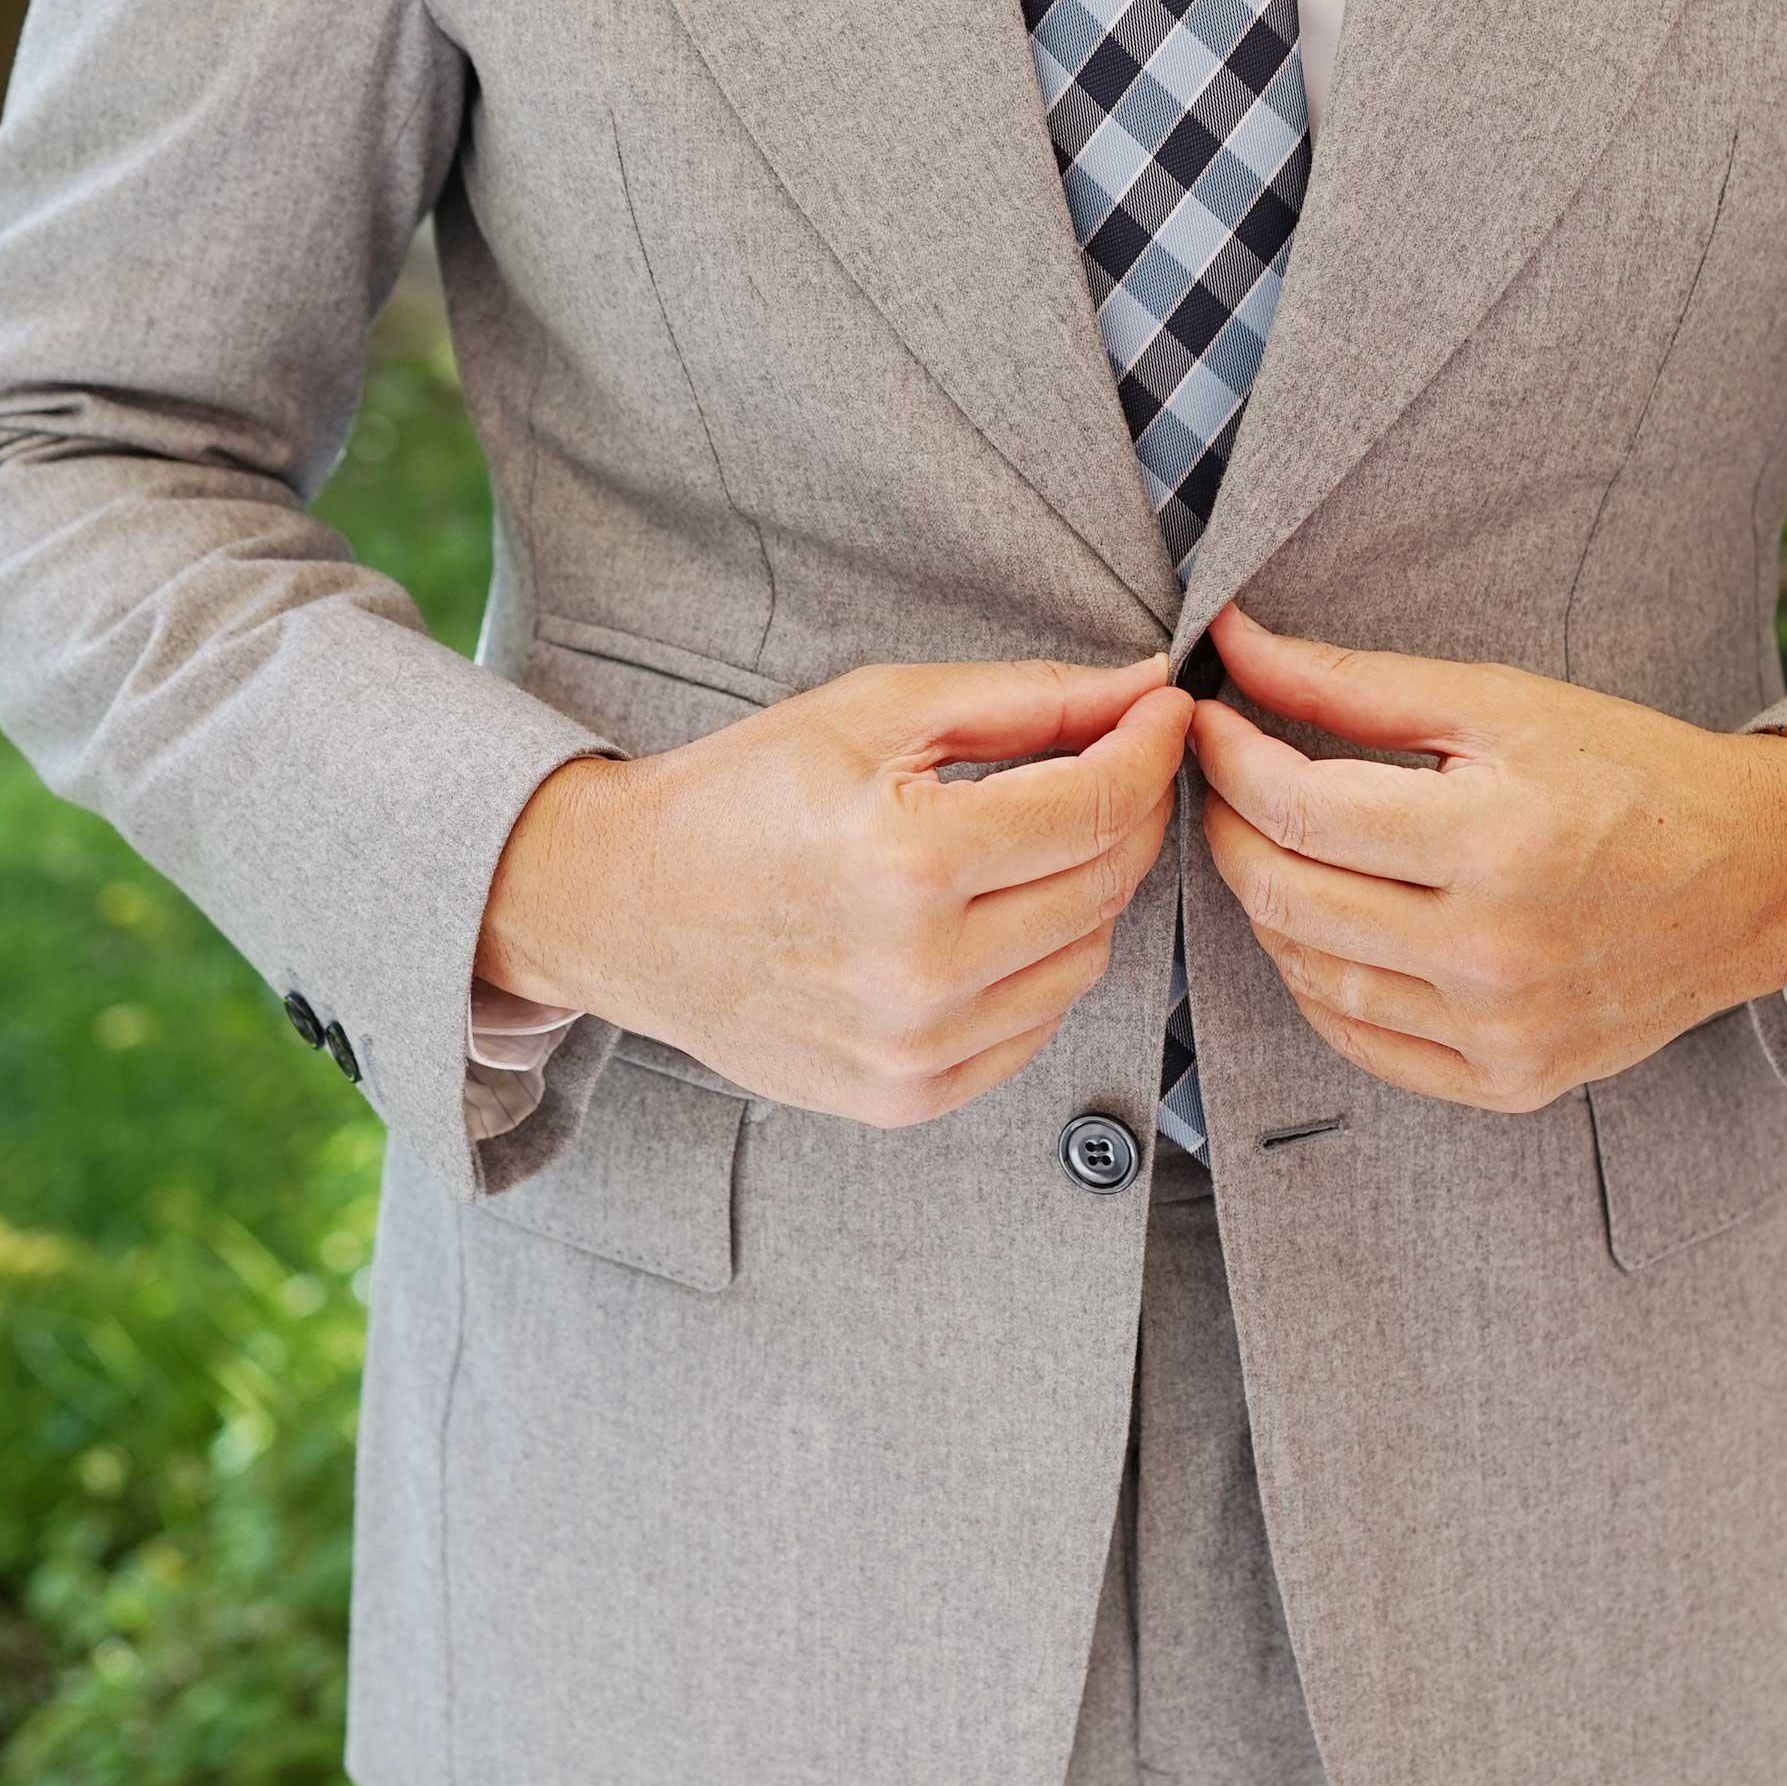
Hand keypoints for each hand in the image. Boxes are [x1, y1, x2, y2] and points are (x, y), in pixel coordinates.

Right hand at [479, 655, 1190, 1126]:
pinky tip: (991, 917)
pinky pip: (1036, 1028)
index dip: (1152, 748)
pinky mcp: (907, 1098)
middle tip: (1107, 762)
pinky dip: (1039, 964)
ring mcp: (916, 1049)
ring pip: (1087, 960)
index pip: (1101, 806)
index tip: (1163, 712)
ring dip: (1086, 891)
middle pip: (1108, 883)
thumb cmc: (740, 796)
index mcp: (914, 862)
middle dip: (1128, 810)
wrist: (623, 907)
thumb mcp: (876, 712)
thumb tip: (1142, 687)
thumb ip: (1025, 701)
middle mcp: (923, 972)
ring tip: (1028, 842)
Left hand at [1192, 602, 1786, 1113]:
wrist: (1757, 879)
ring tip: (1278, 847)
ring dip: (1268, 906)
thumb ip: (1356, 685)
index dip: (1229, 762)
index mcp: (1496, 840)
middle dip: (1230, 830)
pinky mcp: (1510, 1081)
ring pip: (1311, 976)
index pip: (1300, 811)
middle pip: (1287, 898)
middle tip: (1226, 784)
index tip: (1208, 723)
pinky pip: (1363, 1043)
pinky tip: (1327, 927)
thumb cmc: (1630, 773)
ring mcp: (1502, 1030)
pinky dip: (1319, 984)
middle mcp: (1495, 951)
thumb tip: (1234, 644)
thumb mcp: (1502, 704)